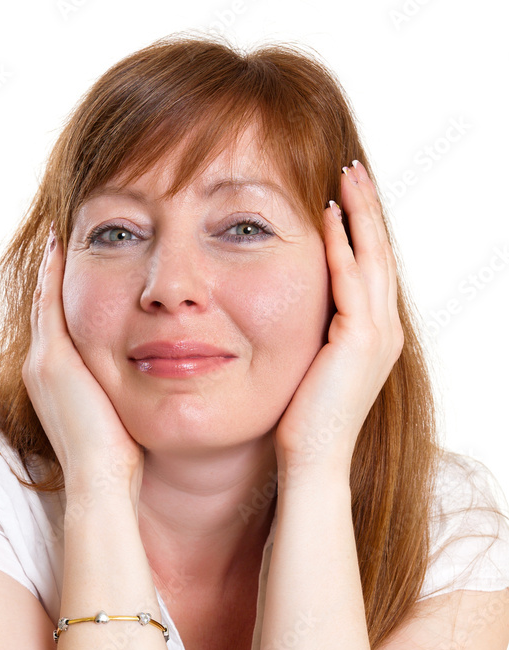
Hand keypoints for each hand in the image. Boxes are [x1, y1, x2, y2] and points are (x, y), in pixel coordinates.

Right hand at [22, 224, 143, 502]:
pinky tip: (63, 243)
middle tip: (62, 239)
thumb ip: (127, 393)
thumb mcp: (123, 415)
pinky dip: (54, 272)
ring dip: (53, 266)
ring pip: (46, 300)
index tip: (78, 268)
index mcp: (58, 382)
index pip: (61, 328)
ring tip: (63, 234)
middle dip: (55, 274)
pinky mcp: (53, 359)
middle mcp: (42, 368)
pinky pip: (50, 301)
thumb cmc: (123, 461)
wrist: (103, 481)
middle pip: (47, 307)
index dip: (66, 298)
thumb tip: (158, 379)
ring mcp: (43, 362)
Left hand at [273, 160, 403, 474]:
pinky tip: (327, 214)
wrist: (312, 461)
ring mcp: (377, 334)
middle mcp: (384, 330)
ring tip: (348, 175)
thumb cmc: (302, 424)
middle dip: (367, 209)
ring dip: (360, 213)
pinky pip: (350, 280)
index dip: (361, 230)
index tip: (345, 195)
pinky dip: (342, 244)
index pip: (370, 270)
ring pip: (372, 257)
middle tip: (354, 168)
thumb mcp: (309, 367)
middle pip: (379, 254)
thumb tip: (284, 314)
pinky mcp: (361, 340)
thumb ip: (310, 335)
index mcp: (373, 336)